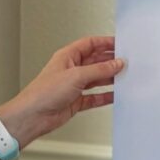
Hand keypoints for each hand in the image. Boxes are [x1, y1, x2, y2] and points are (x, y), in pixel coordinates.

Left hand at [2, 36, 124, 146]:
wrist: (33, 116)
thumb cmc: (44, 92)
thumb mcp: (76, 76)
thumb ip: (99, 70)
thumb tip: (116, 64)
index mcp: (67, 57)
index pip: (90, 44)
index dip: (105, 43)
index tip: (120, 44)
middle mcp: (71, 70)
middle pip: (95, 62)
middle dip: (110, 62)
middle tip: (126, 62)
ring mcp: (74, 86)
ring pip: (97, 80)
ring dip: (110, 79)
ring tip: (124, 77)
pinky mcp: (76, 101)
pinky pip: (95, 97)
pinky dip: (105, 96)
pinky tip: (115, 95)